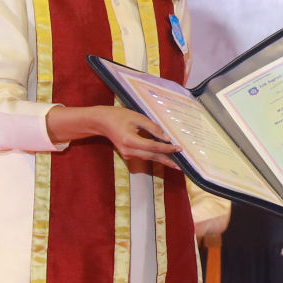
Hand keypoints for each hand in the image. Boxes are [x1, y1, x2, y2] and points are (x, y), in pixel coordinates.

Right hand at [47, 104, 180, 167]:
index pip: (153, 147)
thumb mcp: (138, 117)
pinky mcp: (128, 154)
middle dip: (167, 161)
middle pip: (152, 156)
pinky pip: (144, 156)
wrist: (101, 122)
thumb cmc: (119, 116)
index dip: (167, 148)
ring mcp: (127, 154)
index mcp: (130, 140)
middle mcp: (128, 150)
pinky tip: (164, 156)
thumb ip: (153, 127)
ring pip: (148, 158)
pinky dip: (155, 156)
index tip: (179, 148)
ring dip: (162, 160)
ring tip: (176, 164)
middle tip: (181, 166)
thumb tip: (166, 137)